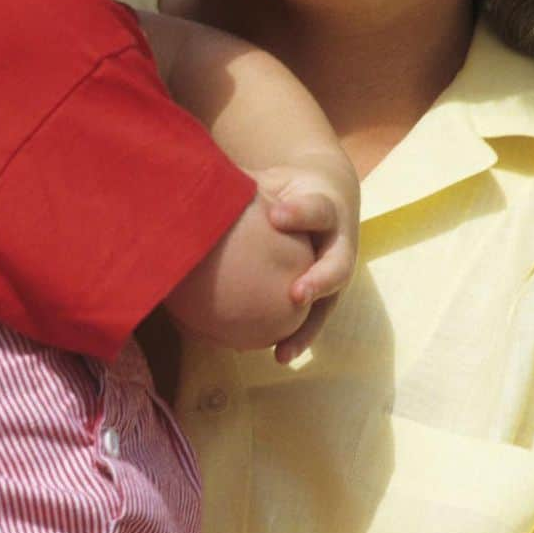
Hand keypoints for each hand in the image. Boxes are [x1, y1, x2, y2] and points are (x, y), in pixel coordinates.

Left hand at [255, 154, 359, 362]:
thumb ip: (243, 183)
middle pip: (337, 265)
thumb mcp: (272, 179)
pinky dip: (297, 339)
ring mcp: (335, 273)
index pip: (316, 210)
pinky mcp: (326, 296)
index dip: (298, 213)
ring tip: (283, 349)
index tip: (275, 215)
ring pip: (328, 304)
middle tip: (296, 293)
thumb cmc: (289, 188)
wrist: (329, 196)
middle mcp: (339, 244)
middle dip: (318, 280)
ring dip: (307, 328)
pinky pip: (313, 320)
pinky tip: (276, 356)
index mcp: (326, 208)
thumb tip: (194, 176)